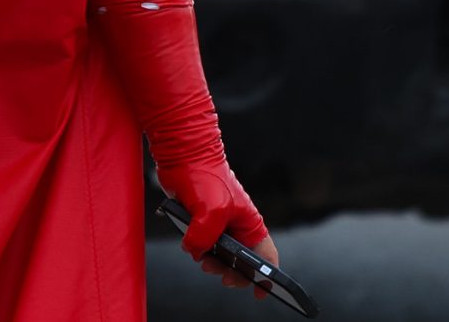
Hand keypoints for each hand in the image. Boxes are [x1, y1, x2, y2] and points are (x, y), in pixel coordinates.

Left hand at [163, 158, 275, 288]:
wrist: (182, 155)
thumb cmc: (206, 176)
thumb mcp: (211, 211)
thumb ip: (205, 237)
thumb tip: (195, 251)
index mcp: (250, 224)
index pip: (266, 256)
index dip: (266, 277)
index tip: (259, 292)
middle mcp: (237, 227)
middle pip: (241, 263)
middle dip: (231, 273)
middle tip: (220, 274)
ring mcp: (218, 226)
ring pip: (219, 257)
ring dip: (211, 262)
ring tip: (202, 260)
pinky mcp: (200, 223)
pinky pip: (202, 246)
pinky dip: (197, 251)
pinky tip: (191, 246)